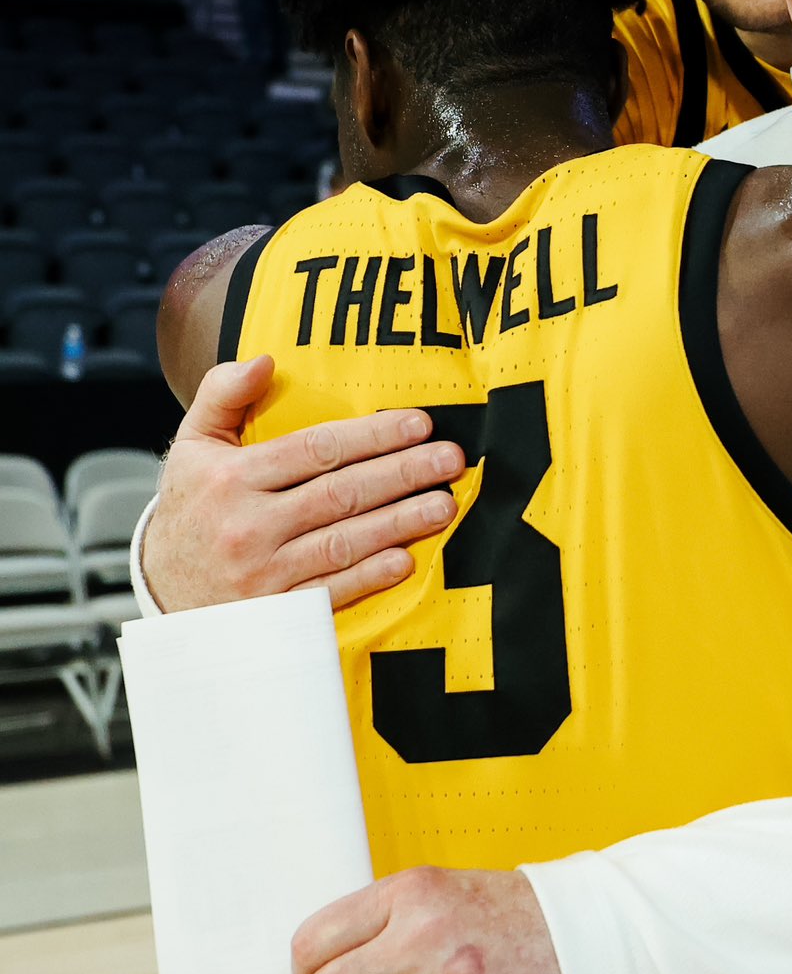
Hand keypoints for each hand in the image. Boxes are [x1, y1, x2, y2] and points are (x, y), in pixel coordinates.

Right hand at [144, 356, 464, 612]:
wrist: (160, 591)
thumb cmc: (193, 507)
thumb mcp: (193, 446)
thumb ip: (223, 394)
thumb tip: (264, 359)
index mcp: (231, 478)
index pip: (314, 449)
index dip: (371, 436)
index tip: (418, 423)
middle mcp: (247, 525)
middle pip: (339, 494)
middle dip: (402, 473)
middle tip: (450, 459)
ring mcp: (261, 573)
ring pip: (342, 542)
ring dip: (400, 523)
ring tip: (444, 504)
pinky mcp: (275, 613)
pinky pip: (329, 592)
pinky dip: (368, 576)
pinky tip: (406, 559)